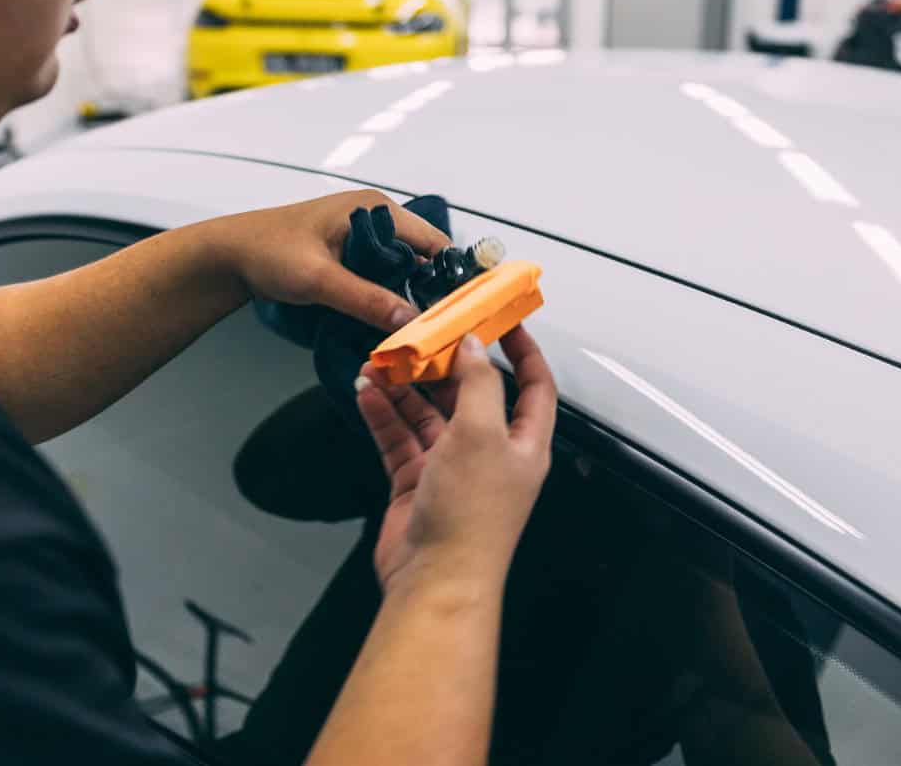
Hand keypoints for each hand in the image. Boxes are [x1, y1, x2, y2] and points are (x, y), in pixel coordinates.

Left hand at [216, 191, 449, 330]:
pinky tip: (389, 319)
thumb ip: (366, 299)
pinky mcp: (351, 255)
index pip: (431, 240)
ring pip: (403, 268)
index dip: (447, 274)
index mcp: (375, 209)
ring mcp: (363, 236)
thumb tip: (409, 320)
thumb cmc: (269, 253)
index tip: (455, 309)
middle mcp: (376, 218)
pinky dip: (388, 295)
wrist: (229, 256)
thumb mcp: (319, 279)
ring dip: (407, 295)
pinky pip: (383, 275)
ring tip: (416, 329)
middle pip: (421, 256)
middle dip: (428, 289)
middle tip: (435, 327)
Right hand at [355, 328, 557, 593]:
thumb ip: (478, 384)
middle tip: (419, 337)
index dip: (523, 351)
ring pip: (428, 415)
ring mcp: (452, 469)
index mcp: (523, 443)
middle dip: (444, 366)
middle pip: (470, 395)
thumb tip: (475, 347)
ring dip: (404, 388)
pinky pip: (400, 439)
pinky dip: (383, 416)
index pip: (534, 385)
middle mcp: (490, 454)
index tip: (503, 320)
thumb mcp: (482, 434)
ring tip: (378, 363)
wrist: (435, 580)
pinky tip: (366, 394)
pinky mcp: (417, 484)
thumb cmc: (471, 516)